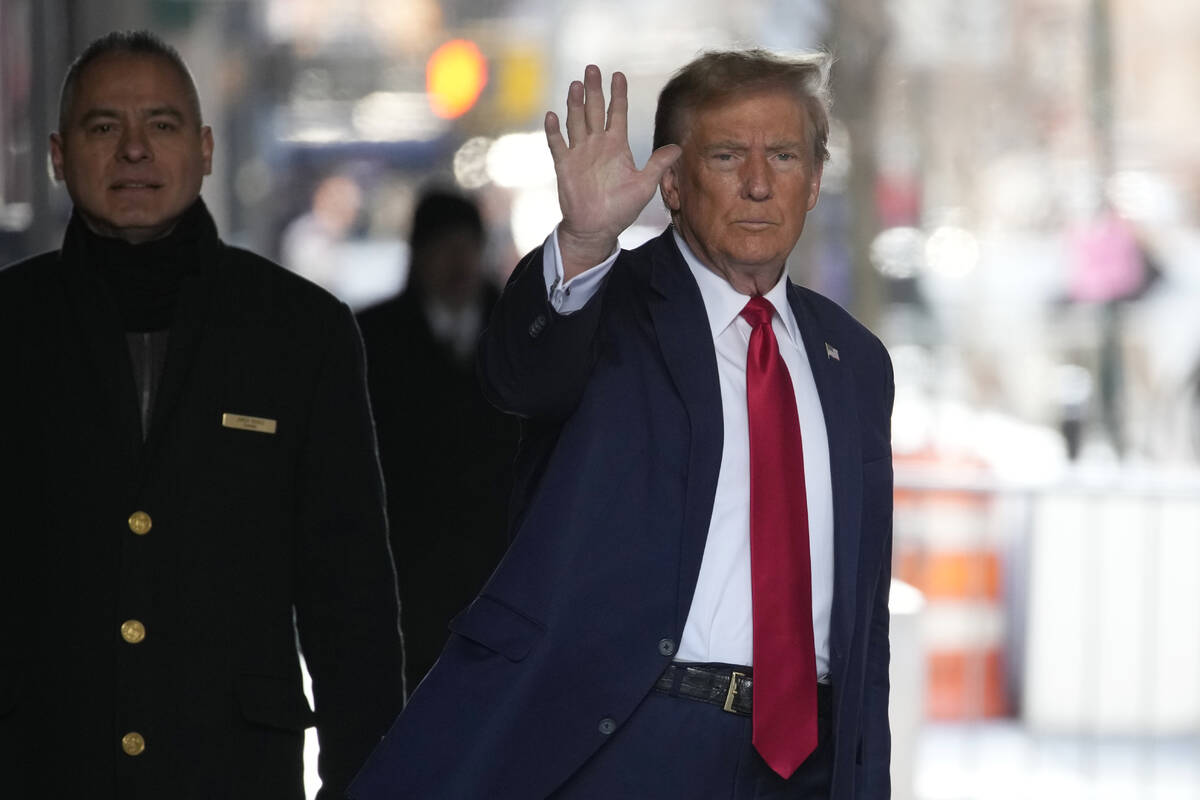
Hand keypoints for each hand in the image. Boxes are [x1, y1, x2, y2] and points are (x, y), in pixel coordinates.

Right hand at [545, 65, 680, 279]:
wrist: (596, 228)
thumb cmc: (620, 209)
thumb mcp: (644, 185)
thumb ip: (658, 165)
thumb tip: (679, 148)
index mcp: (616, 146)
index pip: (617, 113)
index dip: (618, 94)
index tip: (618, 75)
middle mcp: (597, 144)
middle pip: (594, 110)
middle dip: (594, 90)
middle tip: (592, 68)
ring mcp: (579, 153)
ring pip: (576, 121)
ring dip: (575, 104)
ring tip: (576, 85)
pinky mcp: (565, 165)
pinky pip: (558, 144)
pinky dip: (554, 131)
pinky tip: (552, 116)